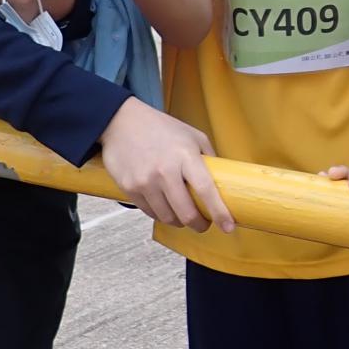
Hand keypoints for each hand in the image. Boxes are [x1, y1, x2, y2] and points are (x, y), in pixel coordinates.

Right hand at [98, 97, 234, 233]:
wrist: (121, 121)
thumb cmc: (160, 127)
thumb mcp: (192, 135)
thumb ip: (208, 157)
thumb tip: (223, 181)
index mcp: (185, 155)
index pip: (206, 189)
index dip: (219, 212)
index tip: (228, 226)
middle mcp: (165, 170)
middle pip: (187, 213)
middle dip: (199, 225)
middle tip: (204, 224)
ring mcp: (145, 181)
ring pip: (168, 218)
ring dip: (180, 222)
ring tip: (184, 215)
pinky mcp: (130, 188)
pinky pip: (150, 213)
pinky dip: (162, 215)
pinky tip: (166, 207)